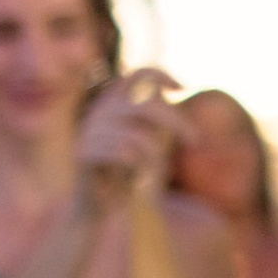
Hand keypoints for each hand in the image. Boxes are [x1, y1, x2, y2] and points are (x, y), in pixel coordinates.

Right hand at [76, 69, 182, 199]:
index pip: (139, 74)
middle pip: (144, 103)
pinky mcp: (83, 153)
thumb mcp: (151, 136)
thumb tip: (178, 87)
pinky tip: (139, 178)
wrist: (100, 203)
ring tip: (158, 170)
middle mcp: (98, 111)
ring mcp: (88, 131)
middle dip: (174, 121)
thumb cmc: (131, 169)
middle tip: (194, 141)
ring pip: (134, 132)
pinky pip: (120, 152)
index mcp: (113, 102)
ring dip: (155, 152)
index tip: (182, 89)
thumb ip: (159, 113)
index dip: (163, 76)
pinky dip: (138, 165)